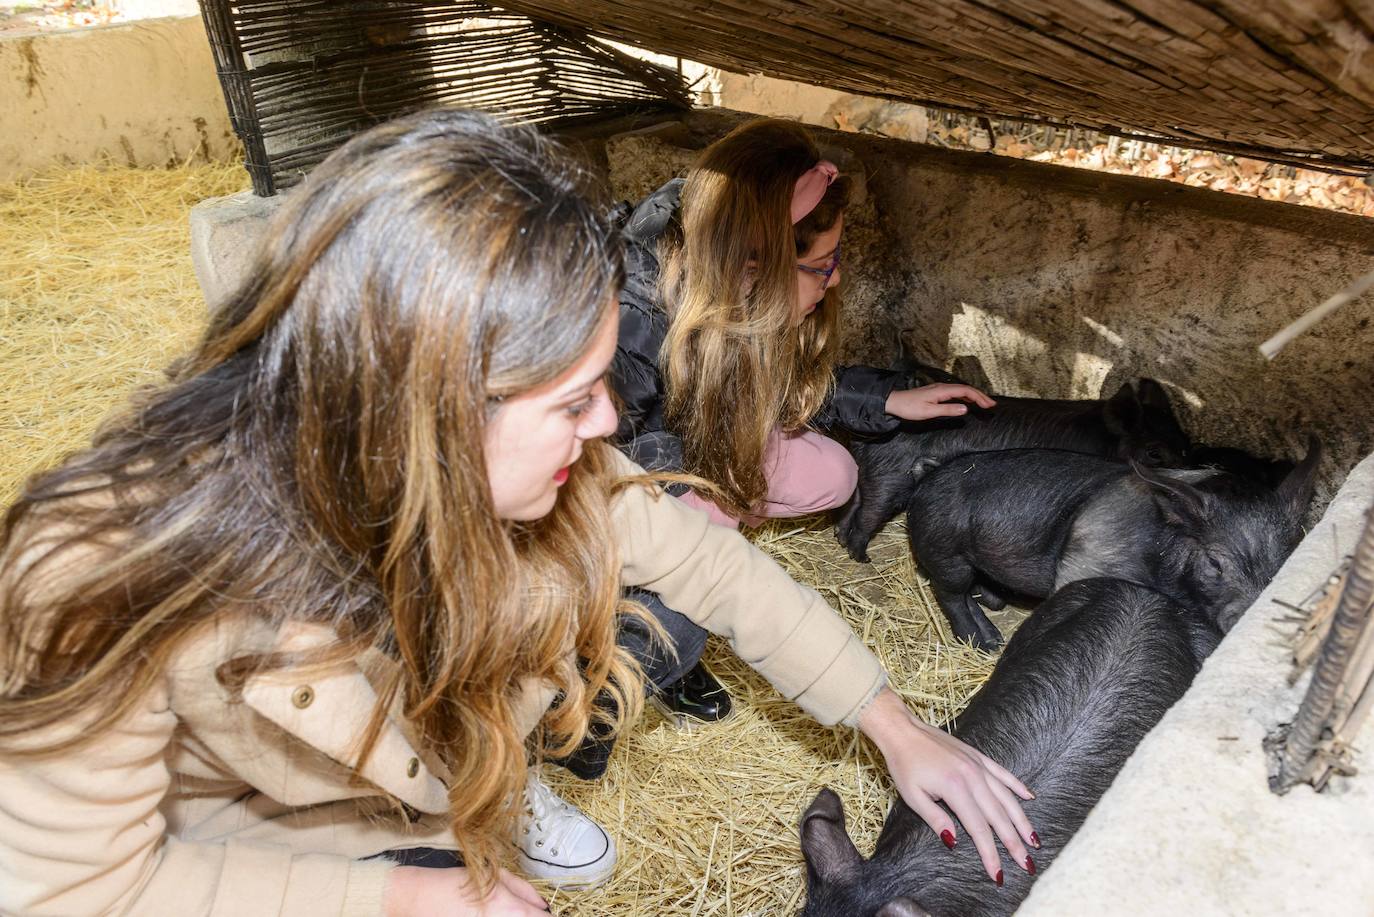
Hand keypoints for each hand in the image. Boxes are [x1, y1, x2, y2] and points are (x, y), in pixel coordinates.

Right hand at [384, 865, 549, 915]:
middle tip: (522, 910)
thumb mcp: (493, 876)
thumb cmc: (454, 884)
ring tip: (497, 911)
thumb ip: (523, 890)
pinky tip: (486, 915)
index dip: (546, 915)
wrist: (420, 900)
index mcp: (513, 911)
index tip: (544, 913)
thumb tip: (542, 904)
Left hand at [858, 687, 1036, 882]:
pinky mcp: (978, 756)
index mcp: (955, 789)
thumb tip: (954, 842)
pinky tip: (1030, 798)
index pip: (978, 829)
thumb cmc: (904, 764)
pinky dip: (1018, 786)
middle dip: (1014, 844)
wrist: (904, 730)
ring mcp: (978, 765)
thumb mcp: (913, 796)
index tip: (998, 874)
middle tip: (1027, 865)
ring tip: (1034, 841)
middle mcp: (973, 777)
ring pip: (1007, 798)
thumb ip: (936, 819)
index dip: (990, 854)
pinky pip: (1003, 773)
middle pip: (999, 817)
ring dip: (1022, 821)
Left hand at [885, 384, 994, 420]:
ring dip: (974, 396)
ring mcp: (940, 389)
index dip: (979, 398)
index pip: (966, 391)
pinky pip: (955, 392)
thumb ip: (948, 410)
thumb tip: (966, 409)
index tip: (989, 405)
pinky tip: (968, 403)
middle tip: (991, 405)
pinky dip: (965, 397)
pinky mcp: (937, 392)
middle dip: (980, 396)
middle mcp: (943, 387)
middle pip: (966, 389)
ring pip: (961, 390)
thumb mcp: (929, 412)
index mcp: (943, 390)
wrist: (895, 402)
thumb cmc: (910, 408)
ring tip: (984, 404)